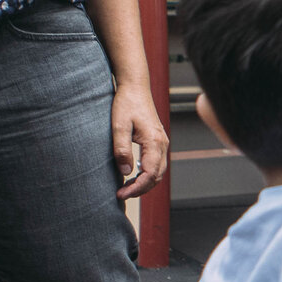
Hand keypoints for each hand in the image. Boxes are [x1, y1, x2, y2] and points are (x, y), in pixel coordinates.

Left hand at [111, 80, 170, 199]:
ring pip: (158, 172)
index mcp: (154, 142)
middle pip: (156, 176)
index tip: (120, 193)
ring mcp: (162, 142)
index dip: (136, 188)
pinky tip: (132, 175)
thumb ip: (122, 149)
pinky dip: (147, 174)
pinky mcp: (158, 141)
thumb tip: (125, 172)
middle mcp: (162, 144)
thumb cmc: (126, 103)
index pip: (149, 174)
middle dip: (140, 189)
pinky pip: (156, 164)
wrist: (135, 87)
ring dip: (144, 183)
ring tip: (126, 188)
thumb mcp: (119, 126)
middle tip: (121, 194)